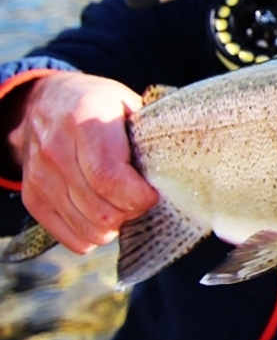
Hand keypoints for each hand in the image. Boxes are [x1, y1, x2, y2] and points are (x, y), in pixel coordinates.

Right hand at [7, 73, 158, 253]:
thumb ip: (149, 130)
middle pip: (101, 210)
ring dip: (115, 225)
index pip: (109, 178)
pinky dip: (94, 235)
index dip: (138, 196)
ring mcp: (40, 177)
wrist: (44, 102)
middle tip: (142, 198)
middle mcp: (56, 151)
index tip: (154, 194)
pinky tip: (103, 212)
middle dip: (131, 211)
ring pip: (88, 229)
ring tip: (124, 203)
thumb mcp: (126, 102)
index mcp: (85, 121)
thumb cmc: (97, 104)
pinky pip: (71, 237)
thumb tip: (180, 162)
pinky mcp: (32, 198)